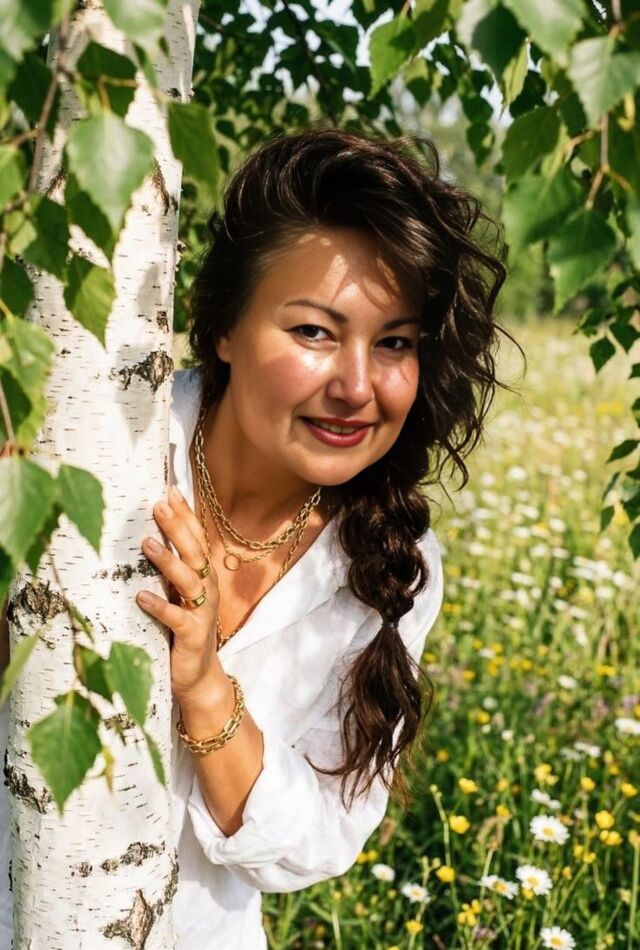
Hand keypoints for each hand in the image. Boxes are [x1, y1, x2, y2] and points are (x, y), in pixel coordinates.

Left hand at [136, 485, 220, 701]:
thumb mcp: (178, 595)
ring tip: (147, 544)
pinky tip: (142, 597)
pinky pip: (176, 619)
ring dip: (168, 561)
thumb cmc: (183, 630)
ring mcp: (202, 613)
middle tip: (158, 506)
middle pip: (195, 553)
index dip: (185, 515)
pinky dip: (160, 606)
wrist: (198, 676)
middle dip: (177, 528)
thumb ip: (171, 569)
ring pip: (189, 581)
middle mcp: (207, 590)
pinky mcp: (192, 636)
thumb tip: (147, 535)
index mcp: (204, 577)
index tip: (170, 491)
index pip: (196, 538)